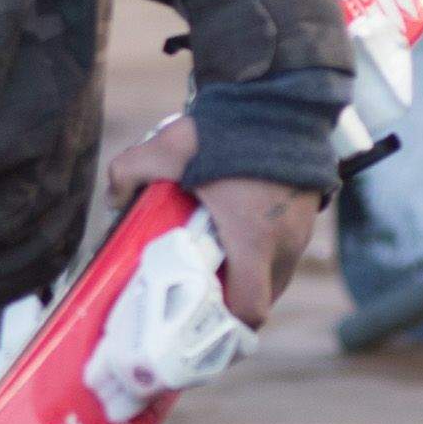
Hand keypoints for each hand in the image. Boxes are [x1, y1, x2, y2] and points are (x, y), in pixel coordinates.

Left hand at [108, 115, 317, 328]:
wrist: (277, 95)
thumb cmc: (224, 130)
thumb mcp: (162, 150)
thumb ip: (126, 177)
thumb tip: (113, 203)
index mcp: (253, 239)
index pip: (250, 309)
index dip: (226, 327)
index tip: (202, 328)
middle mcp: (285, 242)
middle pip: (264, 298)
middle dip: (233, 306)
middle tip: (200, 301)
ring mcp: (303, 228)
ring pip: (277, 275)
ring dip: (249, 280)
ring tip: (215, 270)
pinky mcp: (310, 212)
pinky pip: (287, 250)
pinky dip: (264, 256)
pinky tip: (238, 240)